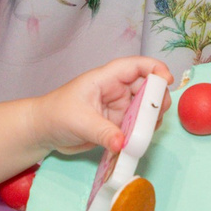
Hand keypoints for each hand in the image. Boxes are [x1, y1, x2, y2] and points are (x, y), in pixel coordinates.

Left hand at [36, 57, 170, 153]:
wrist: (43, 132)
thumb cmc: (56, 115)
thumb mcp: (79, 122)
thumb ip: (102, 132)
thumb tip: (122, 144)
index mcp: (105, 79)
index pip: (135, 66)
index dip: (154, 68)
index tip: (167, 81)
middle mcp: (116, 91)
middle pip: (147, 87)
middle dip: (158, 98)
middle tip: (158, 115)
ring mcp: (119, 108)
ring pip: (145, 108)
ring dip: (152, 118)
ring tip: (148, 131)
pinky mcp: (118, 125)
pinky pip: (138, 126)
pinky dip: (143, 132)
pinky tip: (140, 140)